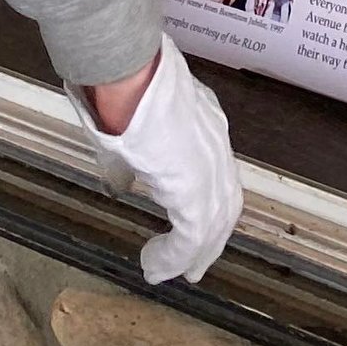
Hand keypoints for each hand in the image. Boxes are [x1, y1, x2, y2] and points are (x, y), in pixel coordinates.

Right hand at [67, 37, 243, 283]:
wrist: (128, 72)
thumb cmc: (123, 85)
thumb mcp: (130, 125)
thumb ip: (131, 159)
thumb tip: (121, 186)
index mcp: (205, 124)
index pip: (219, 174)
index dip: (210, 206)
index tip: (195, 231)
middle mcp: (216, 146)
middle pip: (225, 204)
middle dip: (211, 240)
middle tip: (193, 268)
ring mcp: (210, 166)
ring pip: (212, 224)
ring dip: (193, 254)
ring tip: (169, 274)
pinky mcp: (195, 188)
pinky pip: (191, 235)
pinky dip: (174, 257)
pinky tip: (154, 267)